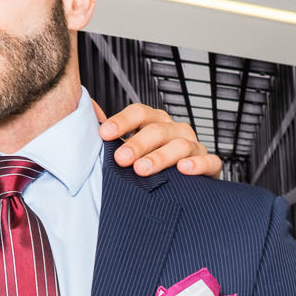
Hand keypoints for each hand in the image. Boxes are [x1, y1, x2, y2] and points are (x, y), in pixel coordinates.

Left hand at [98, 102, 222, 177]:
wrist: (181, 187)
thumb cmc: (149, 164)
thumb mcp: (129, 149)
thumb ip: (111, 133)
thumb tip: (87, 109)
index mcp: (155, 122)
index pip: (140, 113)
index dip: (123, 121)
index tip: (104, 134)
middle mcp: (175, 130)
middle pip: (157, 130)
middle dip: (138, 144)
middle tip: (121, 159)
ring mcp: (193, 147)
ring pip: (180, 145)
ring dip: (160, 156)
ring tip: (143, 169)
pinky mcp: (209, 166)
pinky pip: (208, 162)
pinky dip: (198, 164)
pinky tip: (184, 169)